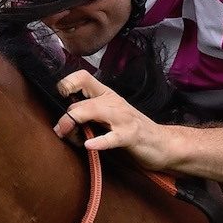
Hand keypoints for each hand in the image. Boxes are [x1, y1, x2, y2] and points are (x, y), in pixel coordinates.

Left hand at [54, 71, 181, 169]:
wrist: (162, 144)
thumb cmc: (132, 131)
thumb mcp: (109, 119)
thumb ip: (89, 116)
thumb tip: (62, 122)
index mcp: (107, 96)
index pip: (84, 77)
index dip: (68, 83)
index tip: (60, 96)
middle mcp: (114, 103)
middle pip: (83, 101)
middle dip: (66, 116)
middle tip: (60, 130)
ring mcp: (123, 119)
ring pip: (94, 111)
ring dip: (75, 120)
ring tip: (65, 132)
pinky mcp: (131, 136)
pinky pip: (112, 137)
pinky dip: (100, 141)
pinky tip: (89, 145)